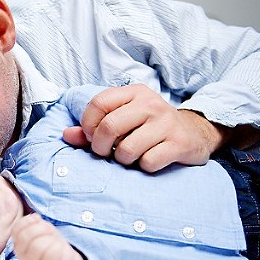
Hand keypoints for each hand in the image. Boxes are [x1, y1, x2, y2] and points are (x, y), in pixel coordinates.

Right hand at [12, 214, 85, 259]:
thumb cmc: (50, 243)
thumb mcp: (40, 230)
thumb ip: (34, 224)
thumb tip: (35, 217)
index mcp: (18, 243)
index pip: (16, 229)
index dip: (28, 220)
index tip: (39, 219)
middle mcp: (22, 254)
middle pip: (25, 236)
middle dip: (40, 228)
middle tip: (49, 230)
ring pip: (36, 245)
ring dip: (49, 237)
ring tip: (53, 238)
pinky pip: (50, 253)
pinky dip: (57, 246)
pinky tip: (58, 246)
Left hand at [62, 84, 226, 171]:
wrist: (193, 134)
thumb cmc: (148, 128)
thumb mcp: (123, 120)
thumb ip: (92, 128)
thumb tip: (66, 135)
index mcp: (133, 93)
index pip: (98, 103)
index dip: (87, 125)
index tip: (90, 137)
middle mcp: (151, 104)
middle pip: (109, 127)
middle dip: (99, 147)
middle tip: (104, 153)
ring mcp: (167, 123)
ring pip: (127, 149)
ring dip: (122, 159)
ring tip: (129, 156)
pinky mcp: (179, 143)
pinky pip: (148, 162)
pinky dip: (143, 167)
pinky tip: (149, 160)